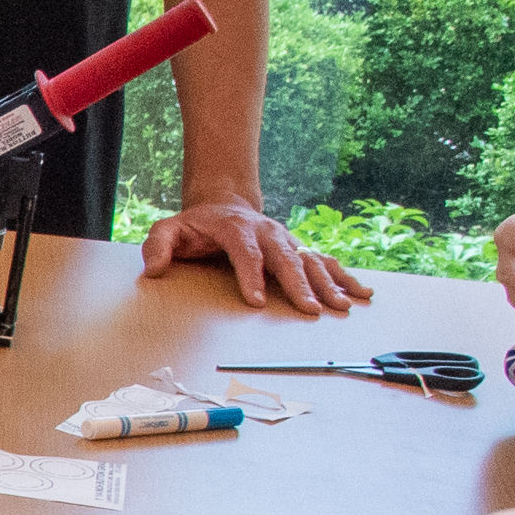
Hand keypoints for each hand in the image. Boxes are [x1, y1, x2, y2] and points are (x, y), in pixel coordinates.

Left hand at [140, 197, 364, 314]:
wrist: (223, 205)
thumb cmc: (195, 224)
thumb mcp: (168, 228)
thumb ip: (158, 245)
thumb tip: (153, 268)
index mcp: (236, 227)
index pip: (245, 252)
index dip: (251, 275)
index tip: (256, 300)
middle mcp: (267, 231)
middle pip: (285, 258)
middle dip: (299, 284)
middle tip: (310, 309)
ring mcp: (286, 239)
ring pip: (310, 260)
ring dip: (327, 283)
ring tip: (341, 305)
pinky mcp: (297, 248)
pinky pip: (324, 261)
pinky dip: (343, 276)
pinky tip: (361, 292)